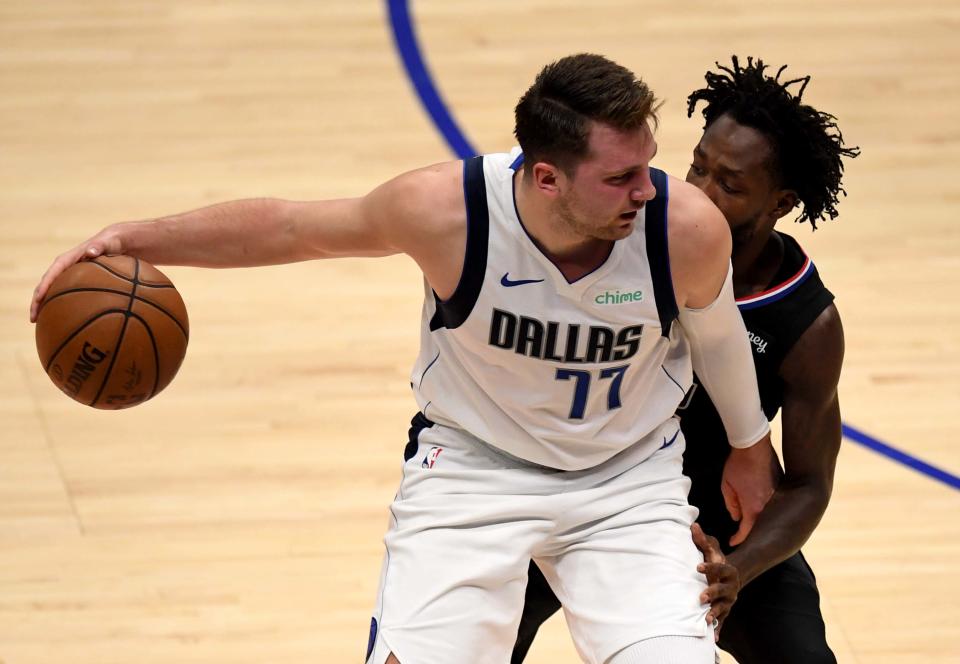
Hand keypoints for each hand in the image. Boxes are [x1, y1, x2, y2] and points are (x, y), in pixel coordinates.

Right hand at [31, 225, 123, 321]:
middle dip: (38, 301)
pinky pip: (69, 294)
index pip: (53, 273)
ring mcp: (72, 275)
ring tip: (41, 323)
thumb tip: (91, 252)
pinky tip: (68, 322)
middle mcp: (67, 268)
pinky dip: (66, 306)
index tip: (38, 300)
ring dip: (47, 306)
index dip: (44, 286)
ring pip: (55, 292)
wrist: (120, 241)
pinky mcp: (79, 281)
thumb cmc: (114, 241)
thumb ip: (100, 245)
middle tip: (33, 318)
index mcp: (70, 258)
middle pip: (48, 285)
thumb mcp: (109, 241)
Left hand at [692, 522, 738, 641]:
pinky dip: (718, 628)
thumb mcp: (712, 549)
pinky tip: (713, 637)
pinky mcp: (725, 610)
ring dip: (715, 612)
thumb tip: (692, 525)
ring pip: (724, 607)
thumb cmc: (716, 561)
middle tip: (701, 596)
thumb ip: (702, 540)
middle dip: (713, 593)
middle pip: (724, 590)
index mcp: (728, 570)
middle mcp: (731, 587)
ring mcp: (729, 600)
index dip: (710, 567)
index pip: (721, 568)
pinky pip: (723, 620)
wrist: (729, 577)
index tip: (697, 566)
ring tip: (705, 618)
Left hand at [721, 433, 777, 545]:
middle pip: (760, 524)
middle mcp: (770, 505)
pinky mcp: (782, 486)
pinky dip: (767, 505)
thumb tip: (736, 517)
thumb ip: (731, 504)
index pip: (747, 531)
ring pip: (769, 513)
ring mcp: (778, 495)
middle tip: (741, 535)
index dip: (738, 539)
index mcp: (754, 507)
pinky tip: (760, 504)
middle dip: (751, 531)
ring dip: (759, 517)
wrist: (754, 445)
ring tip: (750, 520)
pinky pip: (775, 502)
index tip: (732, 542)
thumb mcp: (727, 486)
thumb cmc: (738, 465)